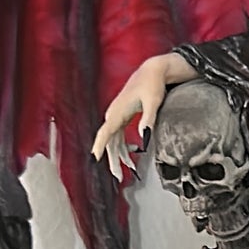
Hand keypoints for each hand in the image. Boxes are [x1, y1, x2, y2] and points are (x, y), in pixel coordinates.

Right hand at [92, 55, 174, 177]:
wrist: (152, 72)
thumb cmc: (153, 85)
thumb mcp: (154, 102)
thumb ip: (148, 120)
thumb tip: (144, 138)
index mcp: (118, 111)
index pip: (105, 132)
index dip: (99, 146)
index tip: (95, 158)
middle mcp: (113, 114)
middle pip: (108, 141)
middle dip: (112, 159)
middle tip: (118, 176)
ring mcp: (116, 116)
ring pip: (113, 141)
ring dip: (118, 157)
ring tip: (125, 172)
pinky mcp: (121, 117)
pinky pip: (118, 136)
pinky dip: (122, 148)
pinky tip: (130, 157)